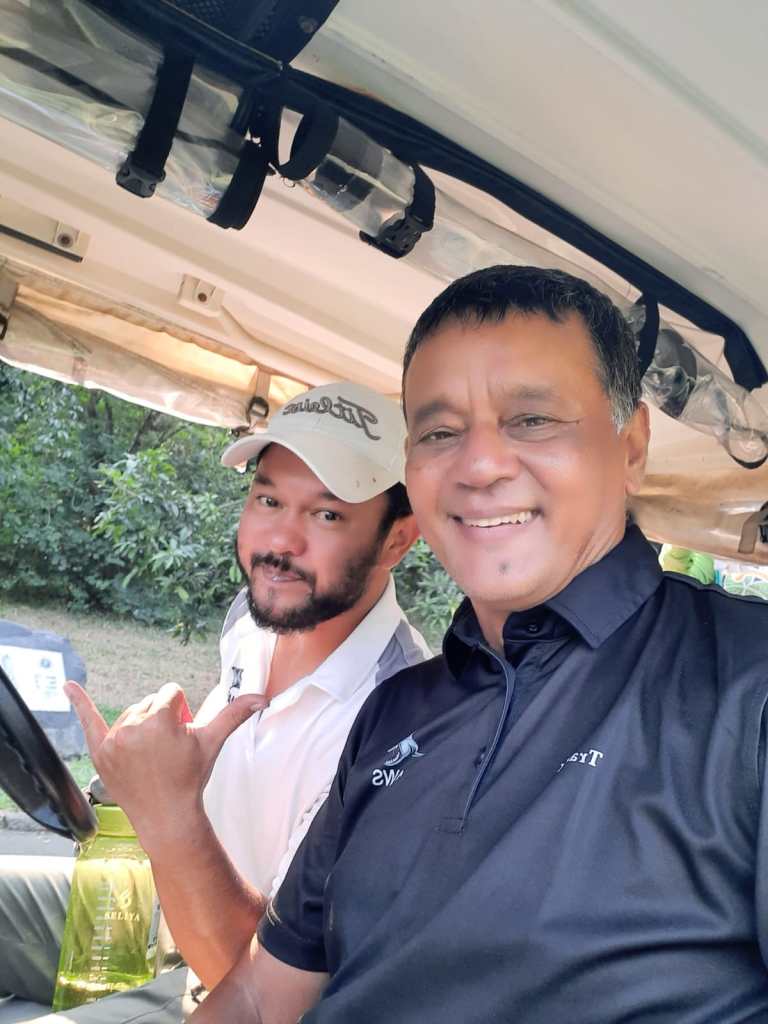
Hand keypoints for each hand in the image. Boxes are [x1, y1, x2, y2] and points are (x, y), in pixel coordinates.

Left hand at [65, 681, 267, 847]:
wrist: (166, 816)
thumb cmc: (191, 778)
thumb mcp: (212, 742)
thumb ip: (233, 714)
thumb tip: (262, 697)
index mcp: (159, 718)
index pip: (171, 694)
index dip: (180, 712)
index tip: (181, 735)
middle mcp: (132, 725)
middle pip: (149, 703)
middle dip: (160, 719)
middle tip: (167, 750)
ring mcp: (113, 740)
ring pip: (130, 714)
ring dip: (140, 726)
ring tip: (150, 755)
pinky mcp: (99, 752)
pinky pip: (86, 721)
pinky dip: (77, 702)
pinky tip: (67, 686)